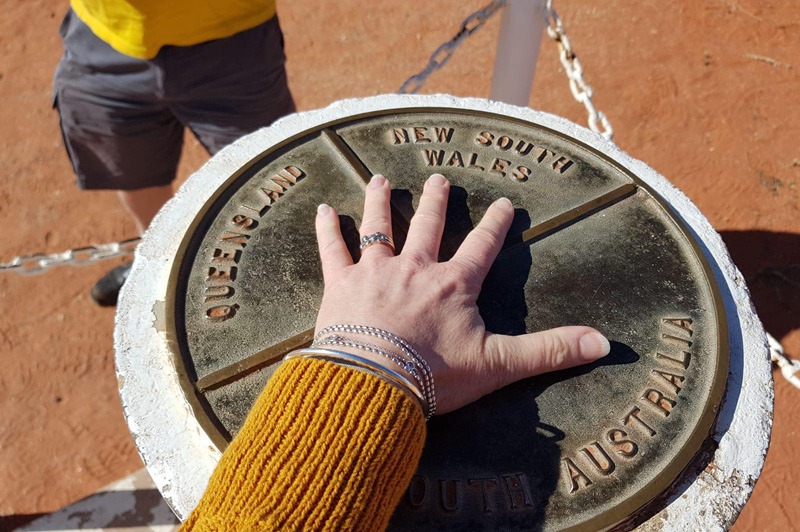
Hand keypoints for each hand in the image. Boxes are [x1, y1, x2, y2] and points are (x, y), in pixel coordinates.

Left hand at [314, 173, 609, 413]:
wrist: (374, 385)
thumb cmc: (435, 376)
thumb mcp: (499, 364)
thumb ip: (549, 351)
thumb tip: (603, 343)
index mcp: (453, 285)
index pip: (482, 247)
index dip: (495, 225)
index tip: (503, 203)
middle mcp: (415, 269)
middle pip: (428, 226)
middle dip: (436, 202)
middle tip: (439, 179)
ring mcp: (375, 273)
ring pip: (379, 228)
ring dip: (379, 202)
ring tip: (378, 180)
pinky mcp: (340, 286)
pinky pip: (333, 250)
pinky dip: (328, 231)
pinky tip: (324, 211)